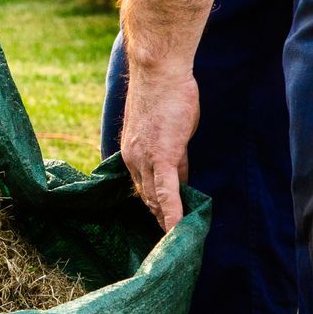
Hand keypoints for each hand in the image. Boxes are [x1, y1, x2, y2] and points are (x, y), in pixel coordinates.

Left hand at [119, 61, 197, 231]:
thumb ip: (174, 155)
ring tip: (176, 241)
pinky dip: (172, 212)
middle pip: (148, 197)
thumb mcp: (169, 130)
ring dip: (165, 221)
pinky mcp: (161, 156)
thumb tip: (181, 179)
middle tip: (169, 240)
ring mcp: (145, 160)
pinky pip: (167, 191)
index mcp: (131, 153)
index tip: (162, 222)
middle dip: (158, 219)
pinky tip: (177, 229)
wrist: (159, 72)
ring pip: (155, 198)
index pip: (144, 187)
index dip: (154, 206)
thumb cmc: (166, 93)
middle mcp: (133, 160)